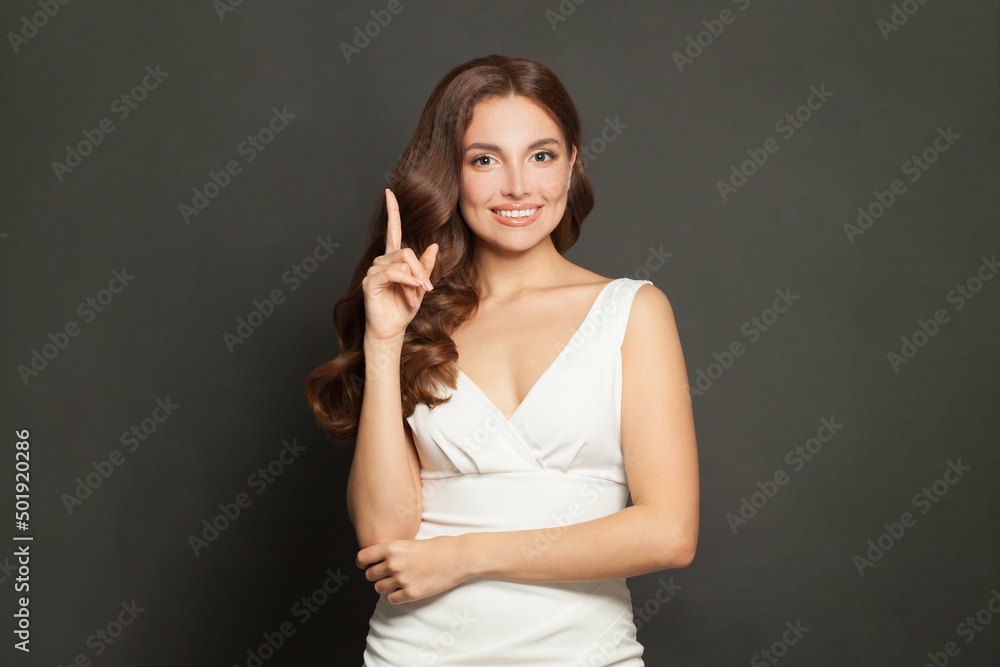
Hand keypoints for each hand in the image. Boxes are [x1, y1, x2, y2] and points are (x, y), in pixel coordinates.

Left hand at [356, 535, 469, 603]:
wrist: (459, 557)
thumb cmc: (438, 547)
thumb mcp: (411, 541)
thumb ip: (394, 552)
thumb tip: (380, 561)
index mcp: (392, 548)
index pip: (363, 558)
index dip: (362, 563)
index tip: (364, 566)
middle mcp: (393, 564)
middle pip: (370, 575)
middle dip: (376, 576)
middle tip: (388, 574)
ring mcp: (401, 580)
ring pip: (379, 589)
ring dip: (386, 586)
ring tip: (400, 581)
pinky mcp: (411, 594)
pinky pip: (391, 599)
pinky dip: (396, 596)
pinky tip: (407, 588)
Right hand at [361, 188, 438, 342]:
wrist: (391, 331)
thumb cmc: (403, 309)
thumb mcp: (421, 286)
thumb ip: (425, 266)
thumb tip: (433, 245)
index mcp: (393, 260)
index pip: (392, 230)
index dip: (392, 211)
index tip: (390, 192)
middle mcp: (382, 261)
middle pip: (406, 251)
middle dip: (420, 270)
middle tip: (425, 288)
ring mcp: (374, 270)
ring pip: (402, 263)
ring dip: (414, 282)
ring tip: (415, 299)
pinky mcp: (370, 282)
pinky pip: (392, 273)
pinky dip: (406, 281)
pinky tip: (412, 294)